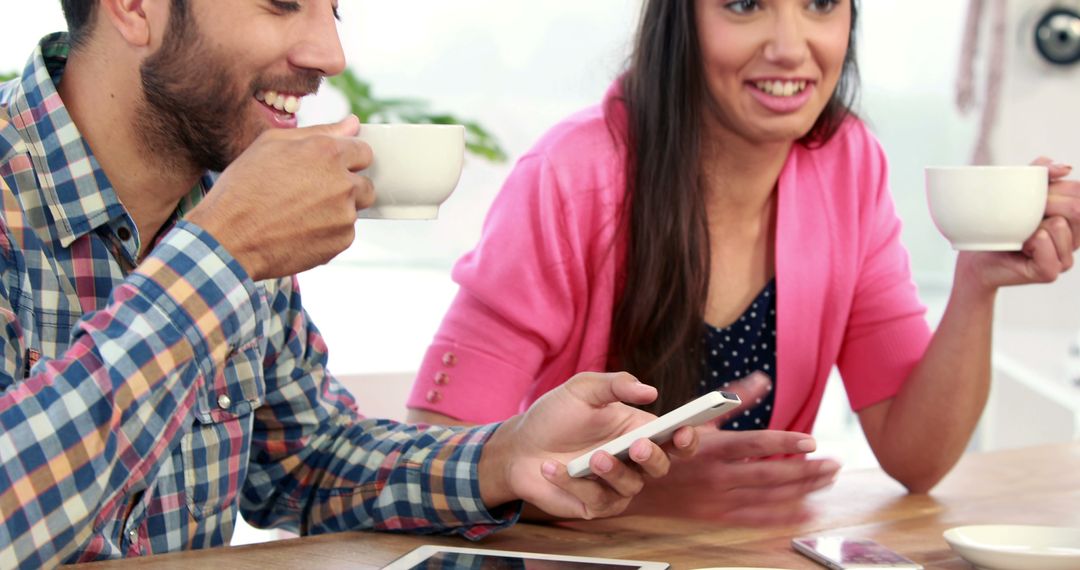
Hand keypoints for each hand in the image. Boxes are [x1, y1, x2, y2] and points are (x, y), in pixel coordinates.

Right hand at [186, 115, 374, 280]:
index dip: (346, 159)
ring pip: (354, 209)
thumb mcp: (271, 144)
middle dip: (346, 187)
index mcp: (327, 153)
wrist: (228, 238)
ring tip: (299, 213)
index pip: (364, 151)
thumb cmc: (243, 188)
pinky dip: (328, 233)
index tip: (328, 168)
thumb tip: (352, 123)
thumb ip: (320, 132)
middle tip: (311, 194)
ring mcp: (344, 215)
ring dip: (336, 210)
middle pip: (365, 184)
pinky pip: (344, 233)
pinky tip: (299, 230)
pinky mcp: (340, 241)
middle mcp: (342, 183)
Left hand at [479, 372, 698, 519]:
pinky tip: (552, 468)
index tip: (684, 431)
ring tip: (592, 457)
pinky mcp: (594, 505)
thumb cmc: (554, 416)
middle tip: (638, 446)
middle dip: (654, 457)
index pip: (675, 440)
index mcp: (638, 430)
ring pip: (631, 486)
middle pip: (661, 466)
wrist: (518, 446)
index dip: (687, 438)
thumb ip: (615, 385)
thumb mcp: (582, 389)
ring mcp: (615, 485)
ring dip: (613, 472)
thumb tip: (650, 391)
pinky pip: (596, 500)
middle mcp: (632, 461)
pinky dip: (573, 483)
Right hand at [613, 372, 838, 524]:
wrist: (634, 484)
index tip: (812, 441)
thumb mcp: (697, 418)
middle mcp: (715, 474)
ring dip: (802, 491)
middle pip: (769, 475)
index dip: (784, 443)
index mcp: (710, 446)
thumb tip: (762, 379)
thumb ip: (733, 398)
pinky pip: (756, 518)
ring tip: (826, 481)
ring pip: (768, 497)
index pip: (754, 444)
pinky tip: (806, 510)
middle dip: (806, 471)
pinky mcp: (715, 516)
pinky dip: (783, 516)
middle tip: (833, 464)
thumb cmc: (667, 445)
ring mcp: (716, 498)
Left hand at [957, 158, 1078, 292]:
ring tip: (1021, 236)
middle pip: (1075, 208)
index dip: (1055, 188)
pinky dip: (1028, 241)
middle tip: (1023, 218)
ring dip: (1032, 226)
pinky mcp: (1050, 272)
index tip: (1035, 199)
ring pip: (1058, 224)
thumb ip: (1042, 174)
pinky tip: (1020, 248)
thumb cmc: (999, 224)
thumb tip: (1066, 168)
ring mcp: (1065, 258)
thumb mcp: (1020, 192)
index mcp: (1074, 219)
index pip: (1078, 192)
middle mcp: (1075, 239)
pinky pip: (1044, 242)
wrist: (976, 254)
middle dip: (1046, 204)